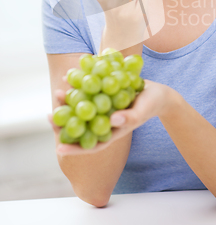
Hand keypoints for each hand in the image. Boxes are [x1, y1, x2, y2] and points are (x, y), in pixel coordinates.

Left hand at [48, 76, 176, 155]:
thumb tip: (113, 121)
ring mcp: (102, 107)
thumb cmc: (152, 105)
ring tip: (58, 92)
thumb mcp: (142, 111)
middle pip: (81, 125)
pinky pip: (88, 90)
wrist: (157, 91)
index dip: (74, 148)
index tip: (58, 148)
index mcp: (111, 132)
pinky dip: (79, 84)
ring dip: (69, 101)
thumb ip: (130, 117)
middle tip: (50, 116)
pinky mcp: (103, 93)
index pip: (90, 144)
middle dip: (64, 121)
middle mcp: (103, 121)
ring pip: (81, 107)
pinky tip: (69, 76)